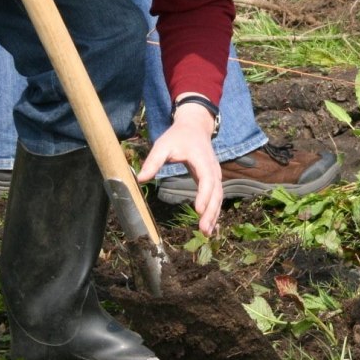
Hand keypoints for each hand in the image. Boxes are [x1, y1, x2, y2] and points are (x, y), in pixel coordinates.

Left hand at [136, 102, 223, 233]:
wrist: (194, 127)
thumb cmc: (177, 136)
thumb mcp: (163, 145)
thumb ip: (153, 161)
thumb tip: (140, 178)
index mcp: (202, 159)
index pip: (206, 179)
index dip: (204, 195)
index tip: (198, 210)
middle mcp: (212, 168)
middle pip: (216, 192)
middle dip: (211, 211)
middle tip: (203, 230)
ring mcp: (215, 174)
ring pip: (218, 197)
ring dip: (214, 215)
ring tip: (207, 233)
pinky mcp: (213, 179)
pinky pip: (216, 196)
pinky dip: (214, 210)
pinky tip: (210, 224)